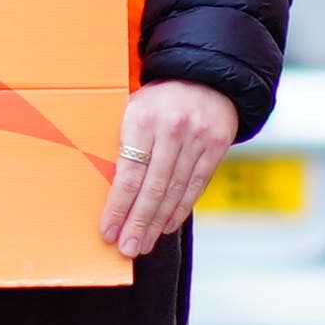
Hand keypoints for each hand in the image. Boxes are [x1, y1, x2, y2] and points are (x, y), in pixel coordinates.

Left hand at [102, 81, 239, 254]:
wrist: (205, 76)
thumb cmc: (158, 100)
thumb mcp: (133, 110)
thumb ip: (123, 144)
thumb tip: (108, 190)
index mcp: (143, 118)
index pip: (129, 173)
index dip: (118, 206)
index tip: (107, 231)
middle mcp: (172, 129)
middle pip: (153, 187)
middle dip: (138, 222)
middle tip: (127, 248)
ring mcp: (198, 138)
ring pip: (175, 190)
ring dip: (156, 222)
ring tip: (142, 244)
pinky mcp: (217, 146)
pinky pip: (195, 186)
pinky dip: (179, 210)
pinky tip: (165, 227)